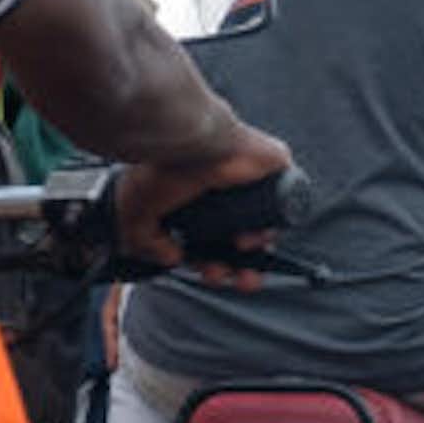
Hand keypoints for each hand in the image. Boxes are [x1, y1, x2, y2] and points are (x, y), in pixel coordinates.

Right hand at [116, 122, 293, 287]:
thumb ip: (148, 241)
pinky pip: (284, 203)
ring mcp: (250, 180)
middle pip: (241, 238)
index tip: (213, 274)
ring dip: (257, 252)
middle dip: (241, 267)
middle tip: (236, 280)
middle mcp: (224, 191)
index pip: (212, 238)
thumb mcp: (139, 214)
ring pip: (263, 225)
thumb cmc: (160, 168)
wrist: (186, 143)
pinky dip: (273, 225)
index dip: (214, 261)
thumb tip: (172, 258)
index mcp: (195, 199)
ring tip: (245, 261)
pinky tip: (256, 236)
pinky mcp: (274, 169)